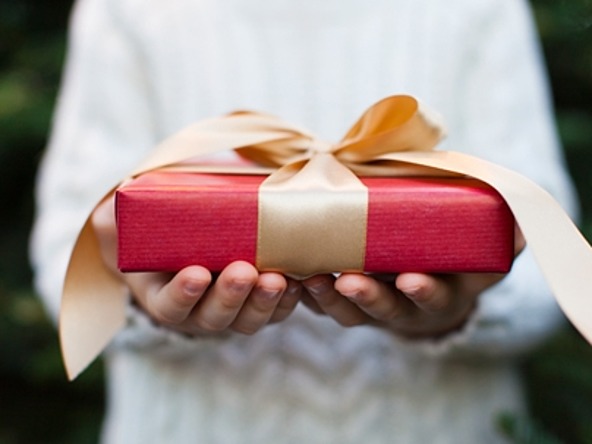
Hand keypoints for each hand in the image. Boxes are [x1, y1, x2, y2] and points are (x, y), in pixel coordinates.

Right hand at [91, 197, 300, 335]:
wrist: (189, 238)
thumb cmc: (160, 229)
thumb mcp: (132, 220)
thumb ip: (123, 210)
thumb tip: (125, 190)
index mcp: (163, 295)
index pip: (169, 306)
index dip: (182, 294)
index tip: (196, 273)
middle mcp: (197, 311)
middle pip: (214, 317)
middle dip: (230, 296)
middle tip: (244, 272)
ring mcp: (231, 310)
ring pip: (248, 319)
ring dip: (264, 301)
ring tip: (276, 278)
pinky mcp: (259, 302)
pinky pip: (276, 311)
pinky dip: (289, 300)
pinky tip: (301, 282)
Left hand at [301, 226, 525, 337]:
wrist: (424, 281)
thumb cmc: (451, 264)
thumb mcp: (478, 256)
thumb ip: (500, 241)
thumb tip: (521, 227)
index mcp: (437, 295)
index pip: (431, 297)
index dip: (423, 291)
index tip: (412, 279)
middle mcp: (401, 308)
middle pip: (383, 309)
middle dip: (367, 297)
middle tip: (349, 280)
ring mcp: (368, 306)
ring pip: (345, 311)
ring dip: (326, 297)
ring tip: (308, 277)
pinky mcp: (341, 298)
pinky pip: (320, 302)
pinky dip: (303, 292)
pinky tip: (286, 274)